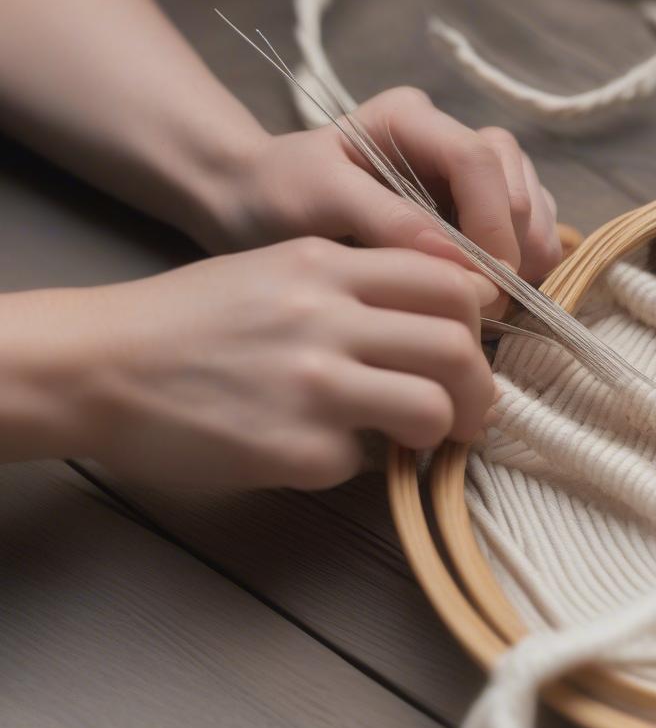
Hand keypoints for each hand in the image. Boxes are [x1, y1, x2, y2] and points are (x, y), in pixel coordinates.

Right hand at [48, 238, 496, 489]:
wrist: (103, 364)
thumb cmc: (192, 319)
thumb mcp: (277, 272)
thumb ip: (355, 289)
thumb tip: (432, 331)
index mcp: (328, 265)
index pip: (449, 279)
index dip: (478, 319)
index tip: (472, 346)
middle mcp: (329, 316)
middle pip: (458, 345)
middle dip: (480, 387)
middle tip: (471, 410)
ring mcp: (314, 383)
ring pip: (433, 407)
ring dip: (440, 430)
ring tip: (420, 440)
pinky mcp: (296, 447)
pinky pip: (365, 459)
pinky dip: (357, 462)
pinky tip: (323, 452)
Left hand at [210, 87, 561, 285]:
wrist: (257, 206)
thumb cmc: (279, 196)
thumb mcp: (319, 202)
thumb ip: (386, 220)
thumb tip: (458, 260)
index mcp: (409, 118)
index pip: (476, 158)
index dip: (492, 220)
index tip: (487, 280)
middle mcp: (444, 135)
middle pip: (512, 176)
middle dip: (514, 237)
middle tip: (494, 296)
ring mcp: (460, 171)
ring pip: (527, 197)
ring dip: (526, 247)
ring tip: (500, 293)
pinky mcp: (469, 204)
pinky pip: (520, 223)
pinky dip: (521, 256)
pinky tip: (496, 287)